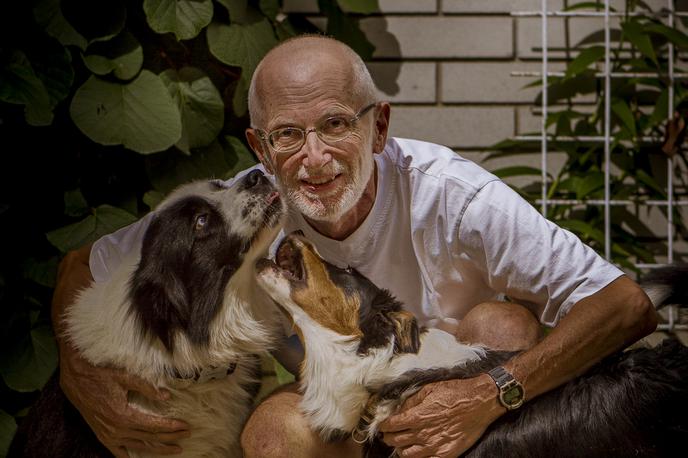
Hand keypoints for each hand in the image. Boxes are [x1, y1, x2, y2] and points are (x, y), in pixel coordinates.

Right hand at [52, 246, 189, 455]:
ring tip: (178, 445)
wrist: (61, 335)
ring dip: (148, 442)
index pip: (117, 379)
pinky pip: (109, 438)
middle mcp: (90, 390)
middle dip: (154, 427)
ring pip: (120, 432)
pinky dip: (128, 449)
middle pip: (123, 416)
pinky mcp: (93, 413)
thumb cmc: (77, 316)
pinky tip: (148, 455)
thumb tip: (93, 249)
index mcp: (91, 364)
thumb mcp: (75, 288)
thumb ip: (85, 271)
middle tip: (183, 429)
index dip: (140, 389)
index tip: (167, 395)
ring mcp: (91, 406)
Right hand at [59, 344, 190, 456]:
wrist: (76, 378)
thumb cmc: (101, 374)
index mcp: (123, 416)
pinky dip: (130, 456)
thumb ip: (147, 387)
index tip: (185, 427)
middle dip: (170, 438)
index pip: (154, 425)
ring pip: (138, 447)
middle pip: (150, 437)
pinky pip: (117, 452)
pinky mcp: (102, 435)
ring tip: (174, 449)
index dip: (171, 427)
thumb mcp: (125, 377)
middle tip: (186, 436)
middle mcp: (116, 429)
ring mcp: (108, 435)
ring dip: (157, 449)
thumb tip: (166, 396)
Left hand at [379, 375, 501, 457]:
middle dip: (389, 438)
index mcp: (417, 416)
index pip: (391, 425)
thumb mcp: (429, 389)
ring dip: (401, 449)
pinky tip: (417, 453)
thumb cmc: (455, 393)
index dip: (384, 426)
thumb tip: (399, 409)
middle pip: (396, 441)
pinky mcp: (446, 454)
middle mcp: (423, 433)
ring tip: (401, 445)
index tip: (383, 425)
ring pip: (407, 454)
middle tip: (389, 435)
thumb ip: (411, 401)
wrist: (479, 402)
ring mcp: (434, 446)